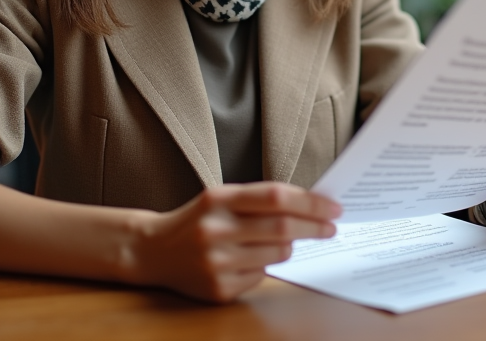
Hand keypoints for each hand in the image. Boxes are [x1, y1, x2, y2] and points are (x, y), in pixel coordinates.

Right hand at [128, 182, 340, 302]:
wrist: (152, 251)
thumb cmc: (198, 219)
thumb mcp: (221, 198)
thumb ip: (259, 200)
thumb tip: (311, 205)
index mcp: (218, 199)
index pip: (277, 197)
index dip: (311, 202)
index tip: (333, 207)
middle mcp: (215, 230)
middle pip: (283, 228)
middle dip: (315, 228)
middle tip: (331, 227)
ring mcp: (216, 263)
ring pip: (277, 254)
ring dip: (290, 246)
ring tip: (285, 240)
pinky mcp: (218, 289)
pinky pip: (261, 275)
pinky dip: (265, 265)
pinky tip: (250, 259)